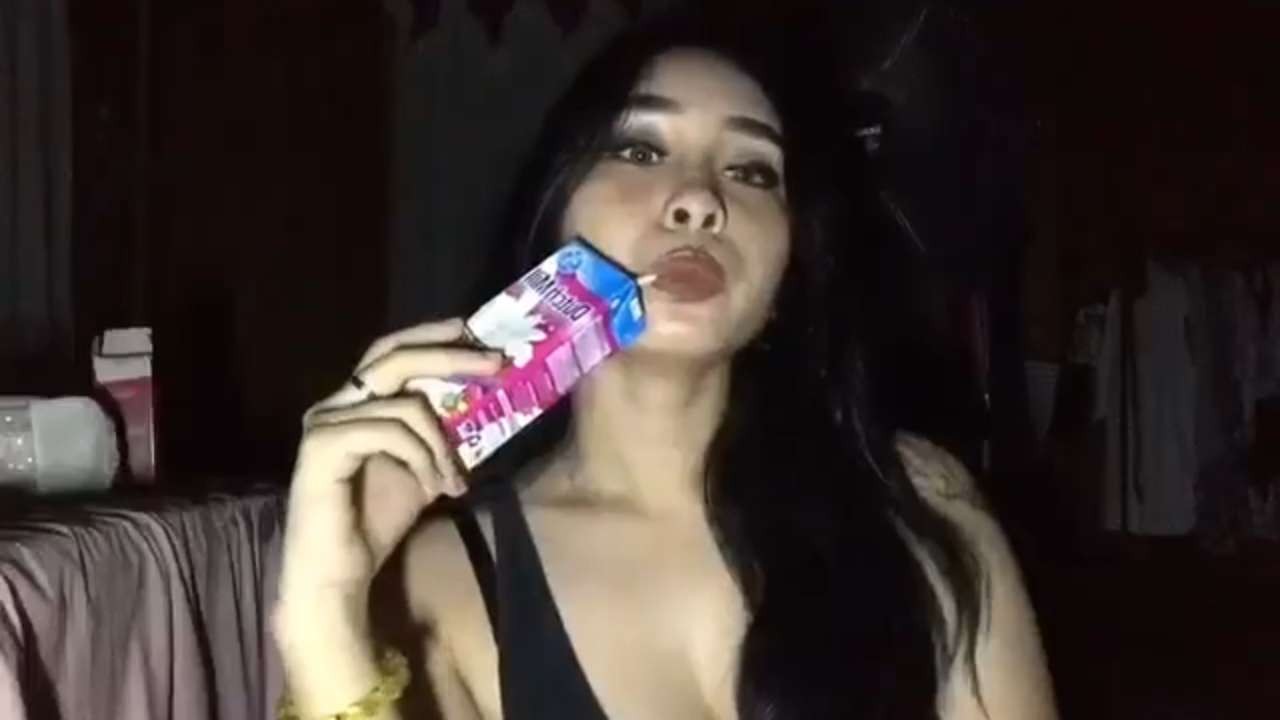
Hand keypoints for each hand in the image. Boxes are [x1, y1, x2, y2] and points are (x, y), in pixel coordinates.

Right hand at [276, 318, 503, 603]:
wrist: (338, 574)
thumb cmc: (375, 522)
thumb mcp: (423, 468)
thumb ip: (441, 435)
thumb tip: (489, 402)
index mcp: (354, 404)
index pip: (392, 351)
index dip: (431, 335)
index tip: (473, 330)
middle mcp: (334, 404)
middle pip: (394, 357)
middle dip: (450, 355)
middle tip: (495, 362)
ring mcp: (325, 422)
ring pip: (404, 404)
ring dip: (442, 443)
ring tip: (453, 480)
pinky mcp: (324, 446)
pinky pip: (390, 432)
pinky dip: (421, 457)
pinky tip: (432, 488)